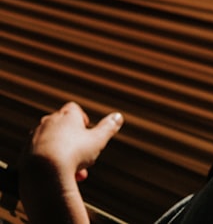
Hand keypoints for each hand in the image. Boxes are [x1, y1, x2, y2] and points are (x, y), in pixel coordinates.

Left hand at [19, 102, 123, 223]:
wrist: (44, 172)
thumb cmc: (73, 153)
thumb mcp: (98, 140)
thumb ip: (108, 127)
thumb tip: (118, 116)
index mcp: (66, 116)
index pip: (73, 108)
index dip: (82, 118)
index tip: (87, 129)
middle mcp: (48, 123)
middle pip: (62, 126)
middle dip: (73, 140)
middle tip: (83, 154)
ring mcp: (34, 138)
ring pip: (51, 142)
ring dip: (62, 153)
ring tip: (74, 170)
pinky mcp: (24, 153)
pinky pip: (39, 155)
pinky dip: (49, 162)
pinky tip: (59, 174)